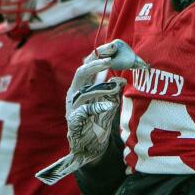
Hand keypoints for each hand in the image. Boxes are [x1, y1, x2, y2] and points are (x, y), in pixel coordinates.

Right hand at [35, 41, 147, 185]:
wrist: (89, 148)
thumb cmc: (97, 122)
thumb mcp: (107, 102)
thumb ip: (112, 91)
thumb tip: (122, 78)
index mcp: (81, 86)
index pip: (86, 65)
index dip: (98, 55)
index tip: (112, 46)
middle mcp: (74, 94)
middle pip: (80, 73)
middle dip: (95, 65)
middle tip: (110, 60)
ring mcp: (72, 108)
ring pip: (83, 92)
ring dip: (101, 87)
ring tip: (116, 84)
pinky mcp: (74, 121)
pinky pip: (83, 112)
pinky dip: (96, 107)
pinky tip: (109, 106)